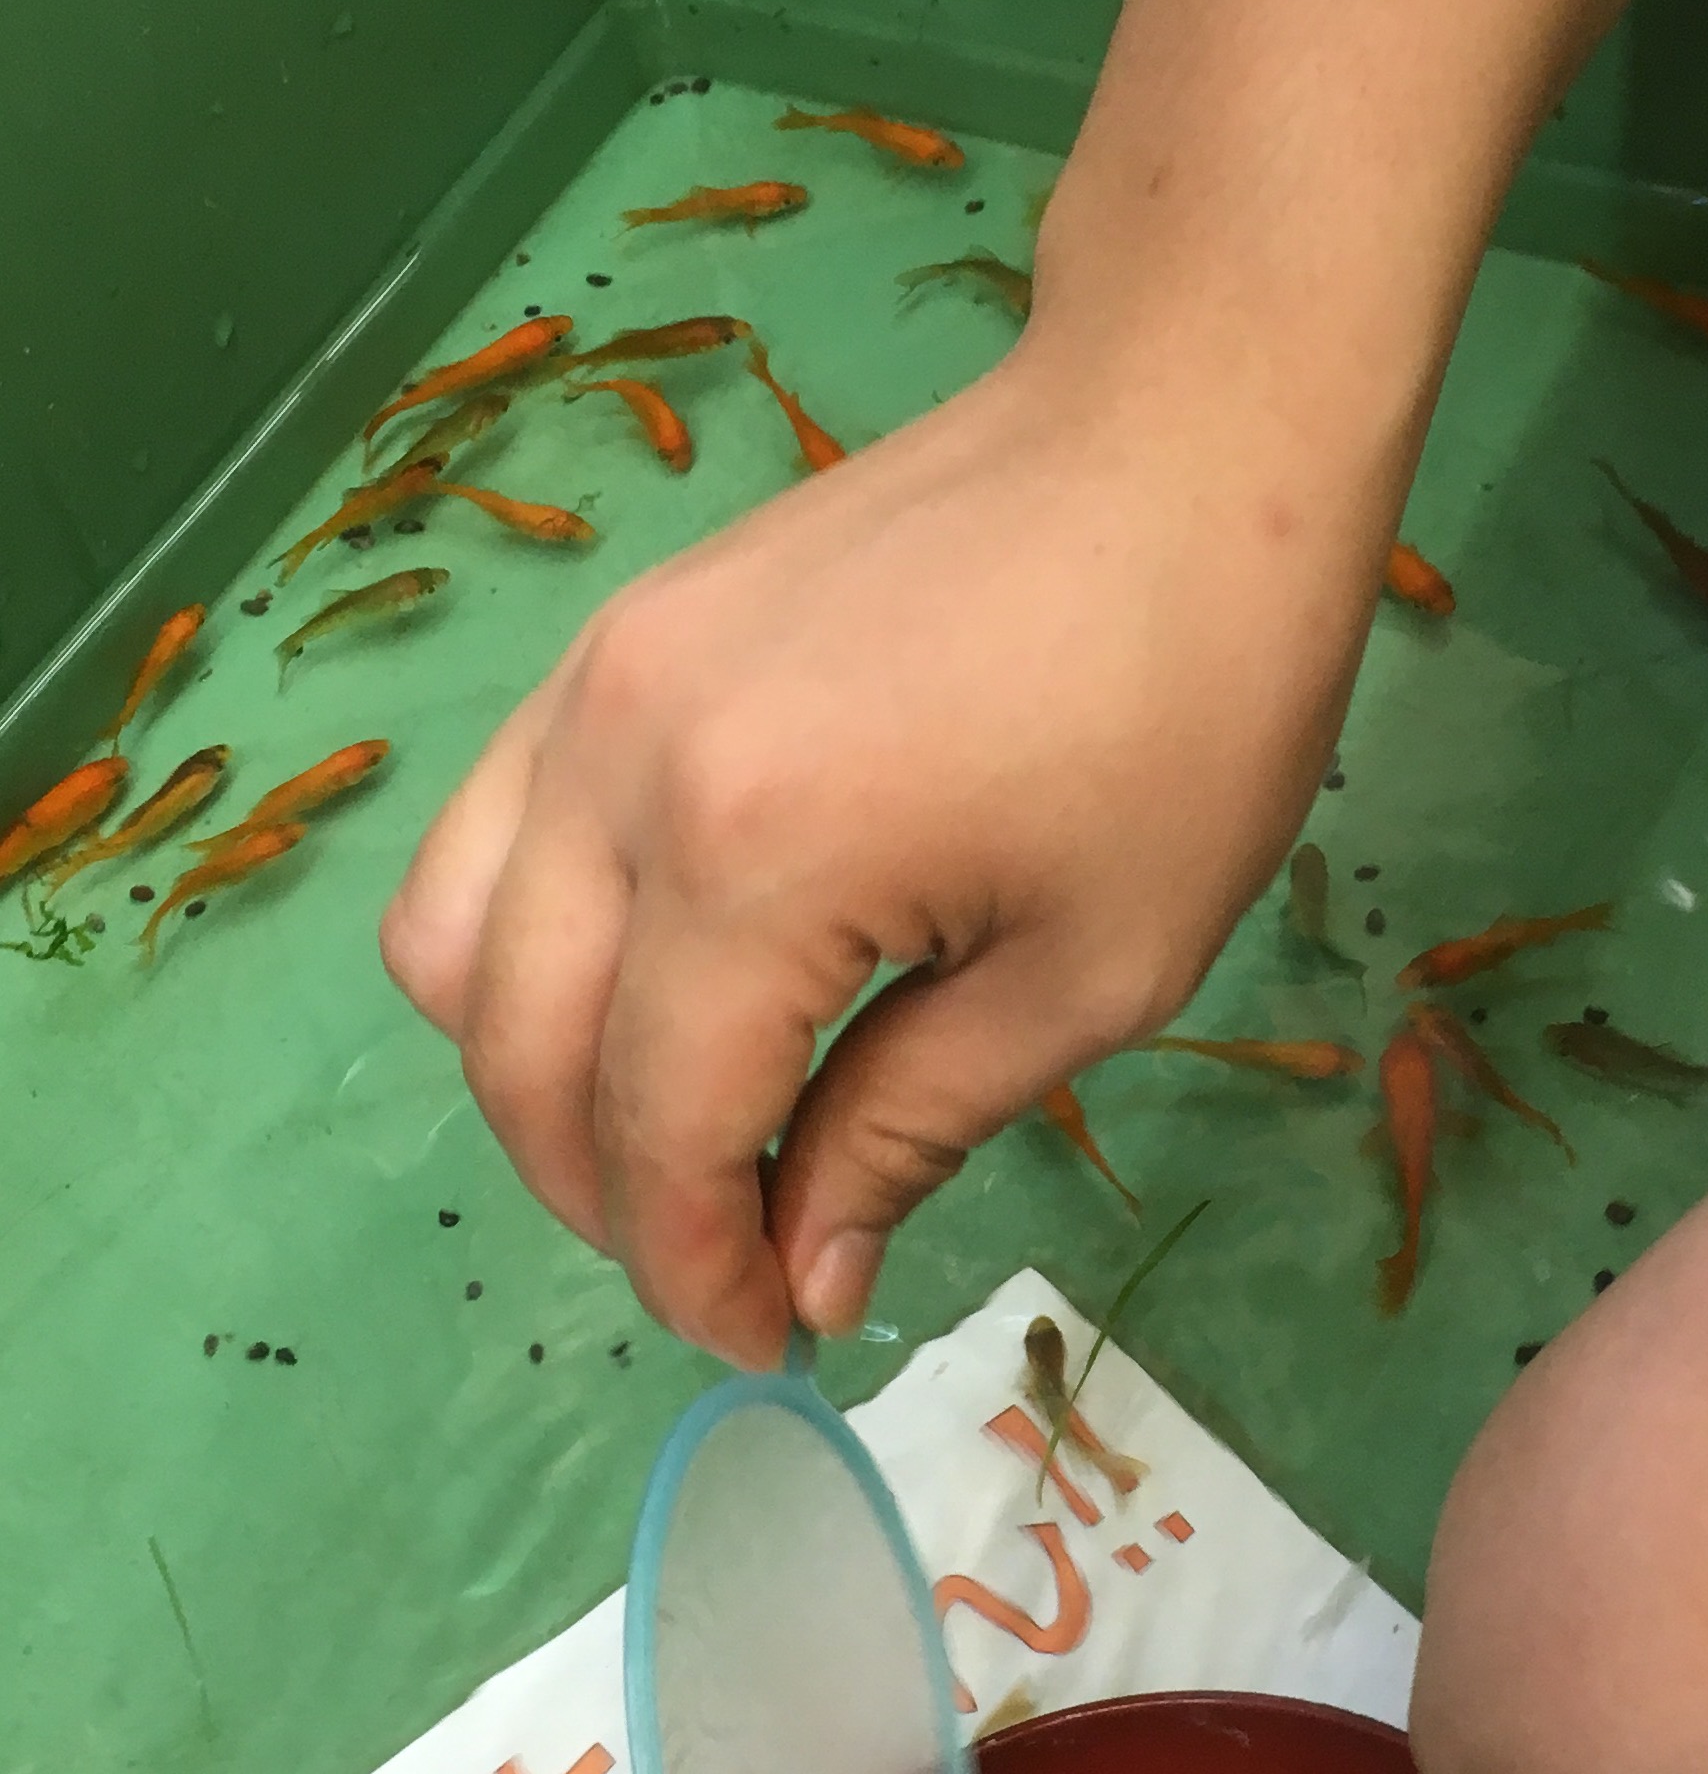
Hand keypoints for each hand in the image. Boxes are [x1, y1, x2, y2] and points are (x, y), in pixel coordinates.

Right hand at [380, 336, 1387, 1359]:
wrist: (1178, 429)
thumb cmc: (1190, 703)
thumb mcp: (1090, 971)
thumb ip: (909, 1131)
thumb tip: (808, 1277)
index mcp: (754, 863)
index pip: (659, 1130)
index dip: (699, 1269)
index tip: (774, 1344)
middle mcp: (623, 769)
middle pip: (519, 1055)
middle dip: (610, 1202)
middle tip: (736, 1269)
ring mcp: (593, 686)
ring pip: (451, 944)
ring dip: (538, 1079)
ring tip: (681, 1141)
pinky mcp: (609, 640)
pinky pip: (488, 834)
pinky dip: (531, 950)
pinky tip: (661, 995)